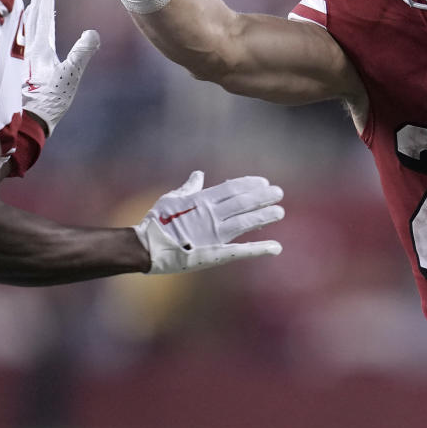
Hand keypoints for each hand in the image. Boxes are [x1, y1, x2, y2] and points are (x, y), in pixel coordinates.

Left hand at [20, 0, 99, 134]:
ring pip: (24, 33)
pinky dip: (23, 35)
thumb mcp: (70, 76)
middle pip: (32, 24)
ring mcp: (22, 63)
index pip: (44, 22)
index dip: (46, 5)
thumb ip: (81, 53)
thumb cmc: (50, 101)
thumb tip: (92, 33)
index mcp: (40, 51)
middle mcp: (27, 54)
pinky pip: (21, 46)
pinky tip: (23, 40)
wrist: (28, 123)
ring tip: (29, 9)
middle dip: (36, 6)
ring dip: (28, 19)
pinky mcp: (20, 73)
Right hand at [134, 171, 283, 273]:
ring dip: (264, 216)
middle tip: (279, 193)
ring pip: (246, 222)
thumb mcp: (171, 199)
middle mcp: (212, 215)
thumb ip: (189, 187)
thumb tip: (199, 174)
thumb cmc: (156, 222)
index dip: (250, 185)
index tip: (264, 183)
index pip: (232, 189)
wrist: (147, 247)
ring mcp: (215, 235)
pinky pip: (242, 251)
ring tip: (280, 212)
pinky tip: (276, 247)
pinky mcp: (216, 253)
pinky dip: (260, 249)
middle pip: (243, 203)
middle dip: (263, 197)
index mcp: (202, 200)